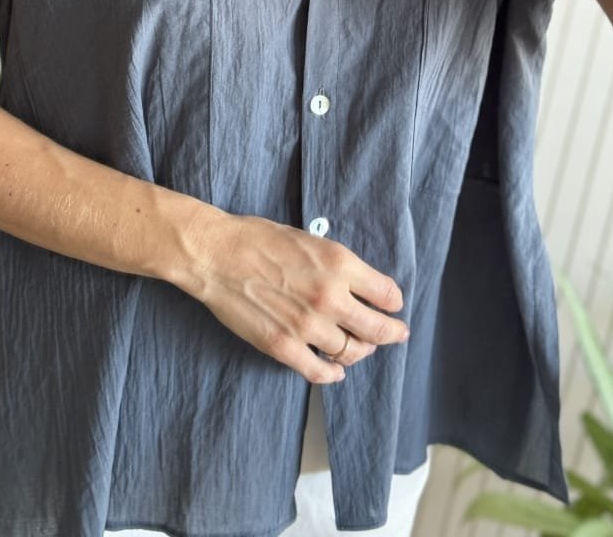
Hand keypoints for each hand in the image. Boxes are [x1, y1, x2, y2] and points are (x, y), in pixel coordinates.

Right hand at [178, 207, 409, 383]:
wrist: (216, 254)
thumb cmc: (258, 239)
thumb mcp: (309, 240)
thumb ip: (337, 265)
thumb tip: (357, 286)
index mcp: (339, 264)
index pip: (387, 294)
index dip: (393, 302)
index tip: (392, 305)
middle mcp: (330, 297)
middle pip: (377, 329)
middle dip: (392, 333)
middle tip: (396, 334)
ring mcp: (307, 325)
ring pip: (351, 352)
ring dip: (359, 351)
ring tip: (358, 349)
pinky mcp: (283, 346)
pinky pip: (320, 371)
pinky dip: (332, 373)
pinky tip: (334, 370)